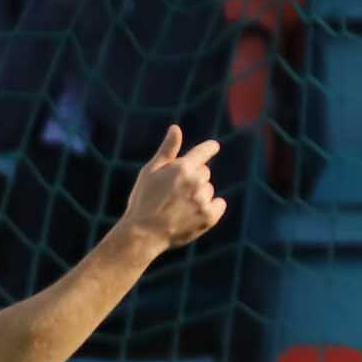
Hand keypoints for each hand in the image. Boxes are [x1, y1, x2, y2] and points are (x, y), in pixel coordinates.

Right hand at [117, 125, 227, 250]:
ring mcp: (204, 200)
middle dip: (193, 178)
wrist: (143, 234)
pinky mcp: (210, 217)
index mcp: (183, 167)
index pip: (205, 151)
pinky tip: (192, 214)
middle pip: (204, 173)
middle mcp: (196, 181)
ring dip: (198, 195)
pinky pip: (219, 204)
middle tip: (173, 193)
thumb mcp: (150, 171)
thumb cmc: (143, 200)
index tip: (213, 146)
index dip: (209, 148)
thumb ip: (167, 150)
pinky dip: (210, 208)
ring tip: (179, 207)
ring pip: (209, 190)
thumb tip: (176, 128)